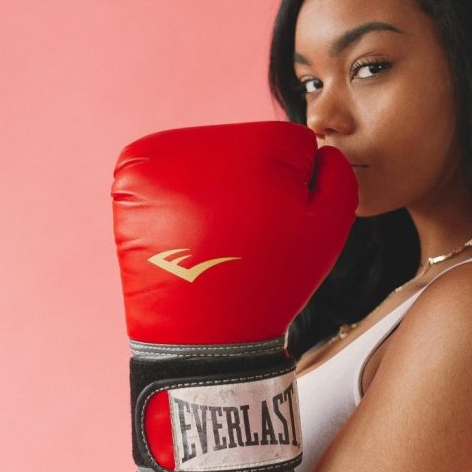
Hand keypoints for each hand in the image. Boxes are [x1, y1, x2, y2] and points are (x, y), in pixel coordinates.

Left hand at [111, 120, 356, 471]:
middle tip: (249, 235)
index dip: (298, 188)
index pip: (295, 145)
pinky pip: (172, 175)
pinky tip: (190, 232)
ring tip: (218, 237)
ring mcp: (160, 156)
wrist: (205, 334)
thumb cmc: (273, 280)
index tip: (279, 224)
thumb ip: (339, 174)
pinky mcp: (131, 177)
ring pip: (211, 161)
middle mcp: (205, 138)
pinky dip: (182, 198)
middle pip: (248, 147)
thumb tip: (319, 151)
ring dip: (219, 189)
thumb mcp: (332, 228)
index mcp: (261, 140)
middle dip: (256, 184)